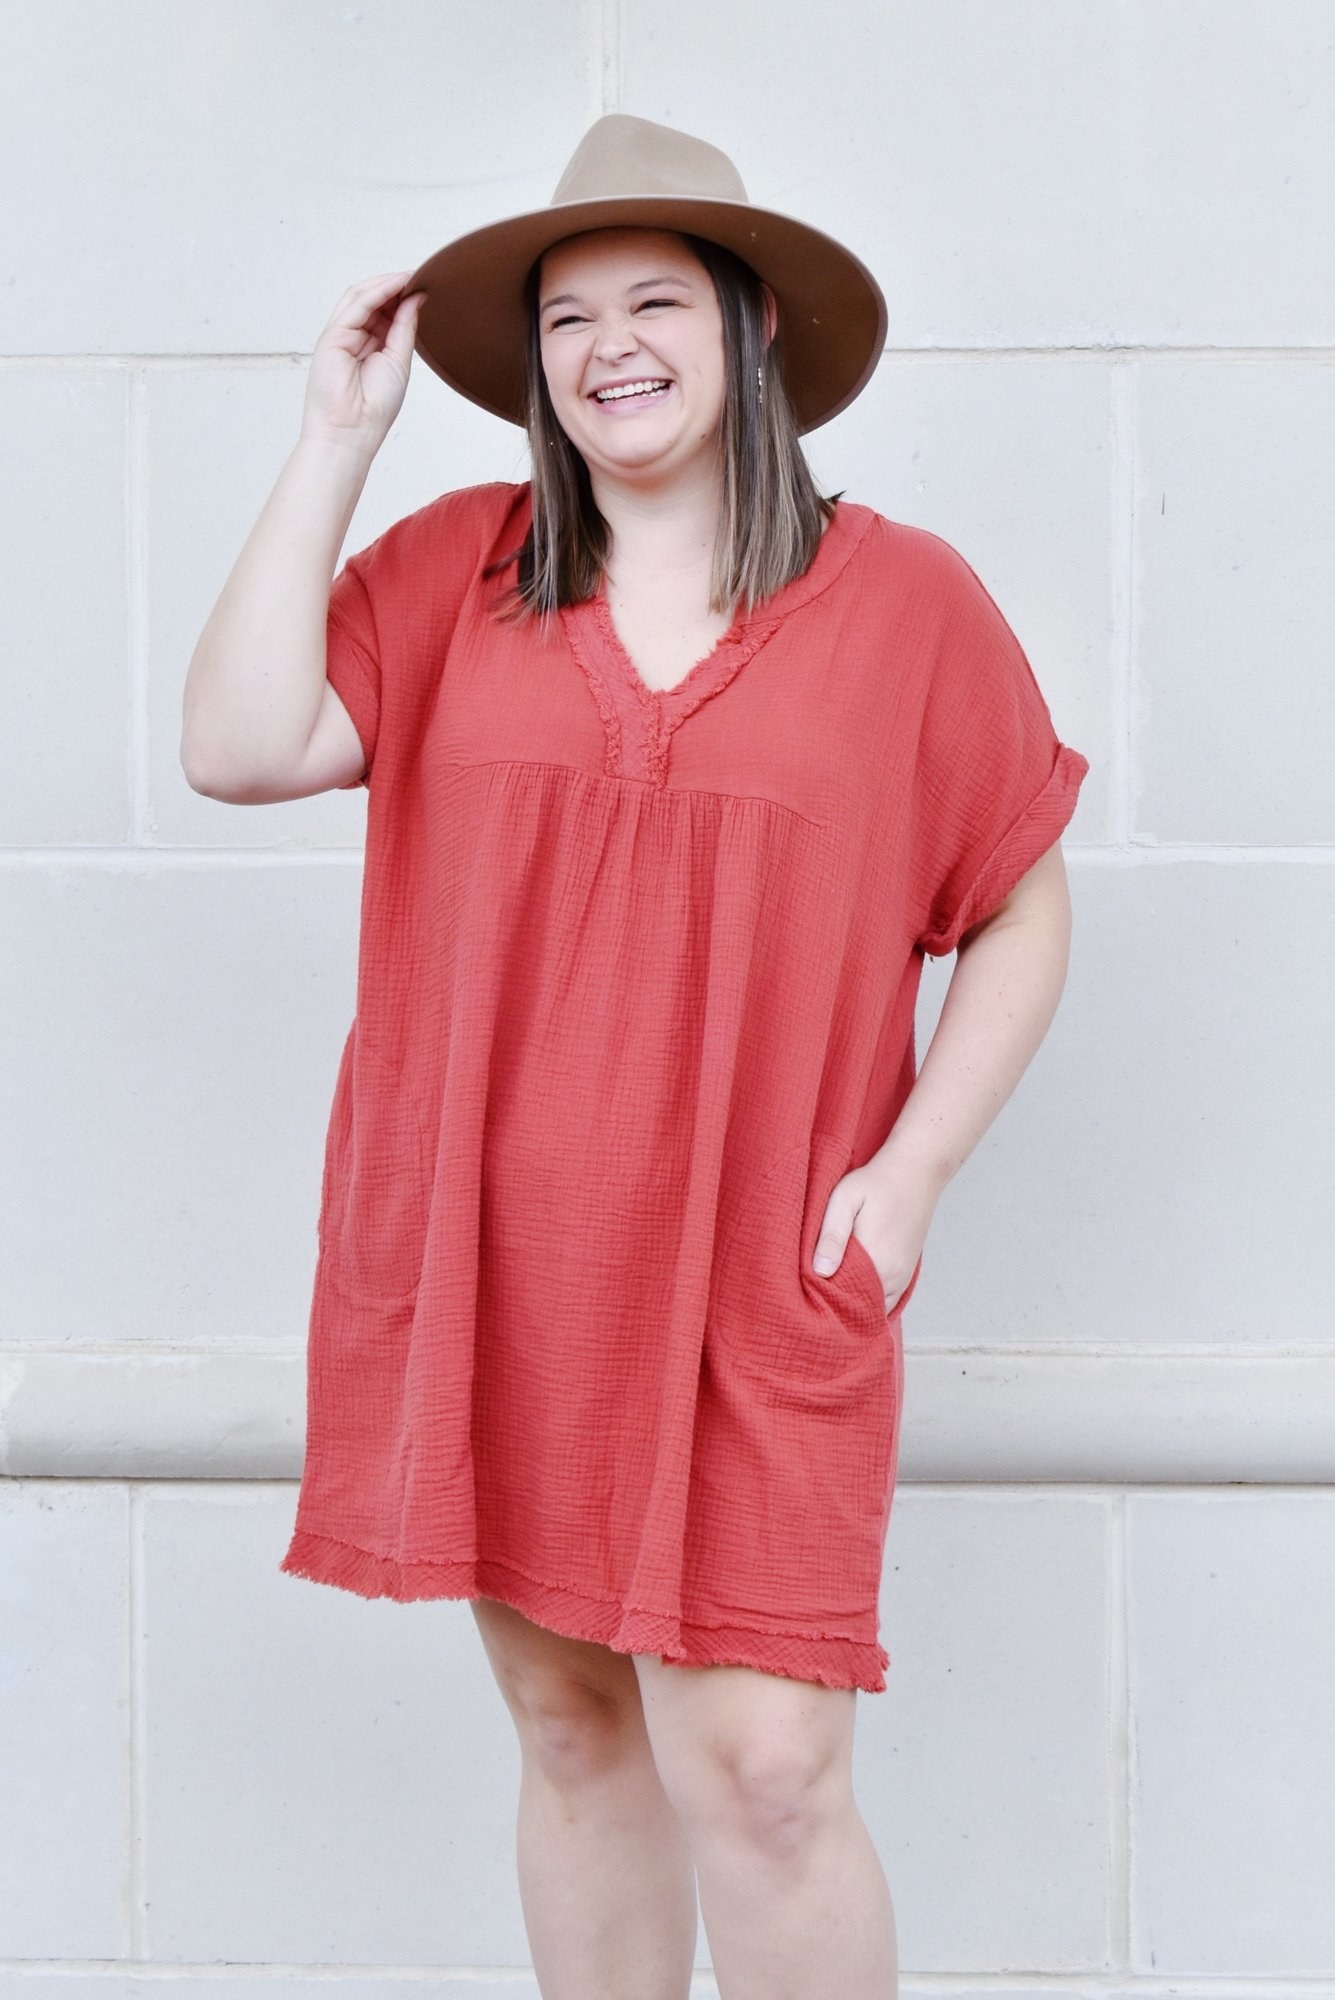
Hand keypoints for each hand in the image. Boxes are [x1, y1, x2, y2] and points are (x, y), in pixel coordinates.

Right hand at [300, 272, 425, 459]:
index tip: (425, 286)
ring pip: (361, 297)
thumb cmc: (374, 408)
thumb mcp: (399, 361)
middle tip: (421, 276)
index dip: (402, 297)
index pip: (383, 312)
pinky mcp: (332, 336)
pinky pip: (356, 305)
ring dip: (387, 284)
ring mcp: (340, 335)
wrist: (352, 433)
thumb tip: (417, 298)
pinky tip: (398, 285)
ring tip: (412, 276)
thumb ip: (405, 328)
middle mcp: (352, 337)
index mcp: (368, 346)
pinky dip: (378, 292)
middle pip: (372, 300)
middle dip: (395, 287)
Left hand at [812, 1151, 940, 1313]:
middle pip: (860, 1311)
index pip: (845, 1303)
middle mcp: (893, 1277)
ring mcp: (902, 1278)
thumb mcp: (844, 1199)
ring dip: (853, 1307)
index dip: (824, 1306)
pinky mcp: (906, 1274)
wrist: (915, 1172)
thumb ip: (832, 1236)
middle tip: (811, 1302)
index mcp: (876, 1261)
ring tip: (828, 1298)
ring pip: (874, 1309)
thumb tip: (820, 1272)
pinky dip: (869, 1303)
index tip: (805, 1300)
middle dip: (837, 1310)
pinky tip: (851, 1293)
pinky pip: (887, 1302)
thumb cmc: (876, 1183)